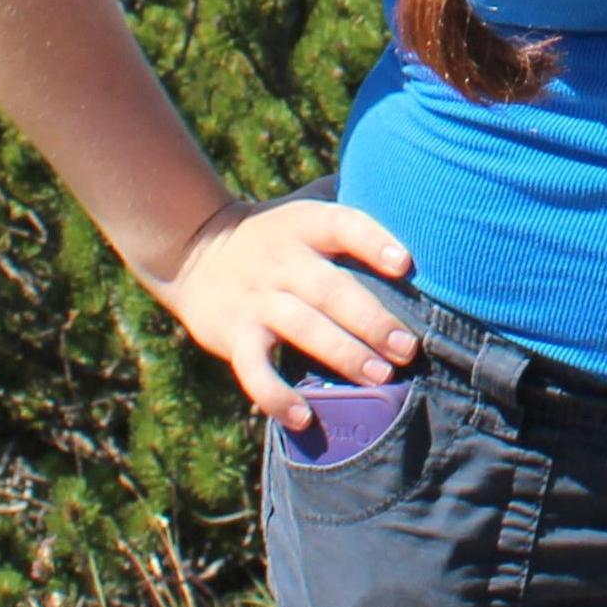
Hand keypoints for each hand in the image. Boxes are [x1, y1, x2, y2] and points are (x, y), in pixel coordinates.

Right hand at [153, 196, 422, 429]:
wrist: (195, 250)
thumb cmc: (274, 231)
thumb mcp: (305, 205)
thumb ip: (350, 196)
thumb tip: (412, 189)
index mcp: (305, 225)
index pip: (343, 225)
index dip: (373, 242)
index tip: (405, 263)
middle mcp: (282, 261)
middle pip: (330, 289)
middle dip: (372, 320)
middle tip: (409, 348)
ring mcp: (257, 300)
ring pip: (302, 328)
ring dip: (343, 354)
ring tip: (381, 376)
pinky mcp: (233, 336)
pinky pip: (254, 371)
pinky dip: (276, 396)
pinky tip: (304, 417)